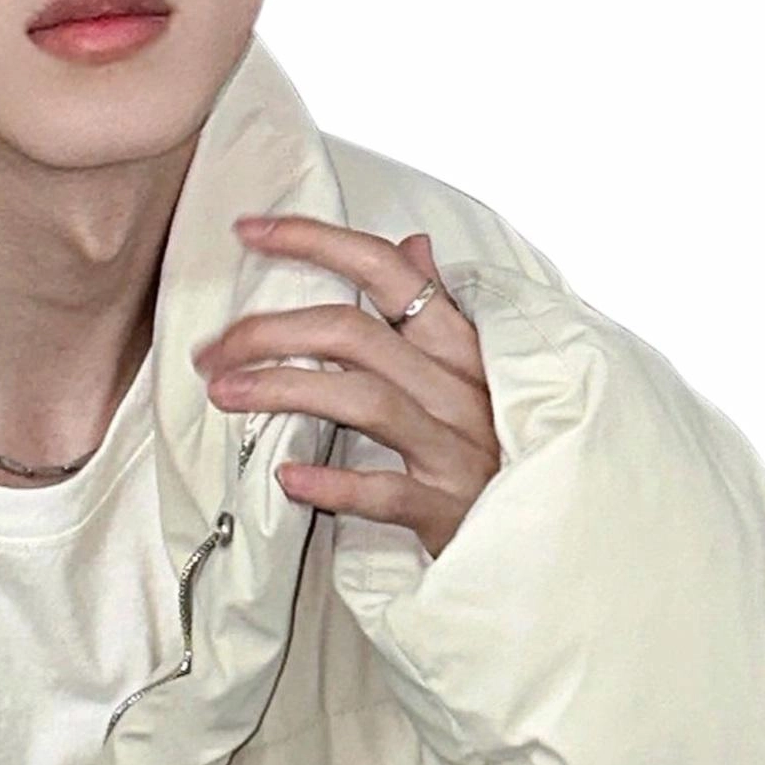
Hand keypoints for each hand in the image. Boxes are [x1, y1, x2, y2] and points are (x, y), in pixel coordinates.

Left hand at [192, 217, 499, 555]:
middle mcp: (460, 387)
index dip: (315, 241)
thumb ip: (439, 309)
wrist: (550, 536)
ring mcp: (456, 448)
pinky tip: (288, 478)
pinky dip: (333, 484)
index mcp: (462, 346)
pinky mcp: (450, 508)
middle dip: (271, 331)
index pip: (388, 271)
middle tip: (213, 352)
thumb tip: (413, 243)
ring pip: (362, 399)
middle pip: (354, 333)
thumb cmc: (499, 448)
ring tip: (224, 395)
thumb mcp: (478, 370)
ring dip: (282, 389)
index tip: (250, 229)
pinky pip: (386, 491)